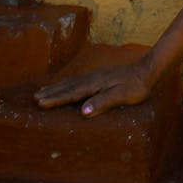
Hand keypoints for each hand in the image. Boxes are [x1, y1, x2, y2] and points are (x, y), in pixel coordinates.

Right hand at [34, 58, 154, 117]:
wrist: (147, 71)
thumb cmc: (136, 87)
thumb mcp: (121, 96)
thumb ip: (103, 103)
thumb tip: (83, 112)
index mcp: (95, 84)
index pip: (71, 94)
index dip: (56, 99)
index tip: (40, 103)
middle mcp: (92, 78)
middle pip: (68, 86)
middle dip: (51, 93)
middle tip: (35, 97)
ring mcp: (96, 76)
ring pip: (72, 82)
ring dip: (57, 87)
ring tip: (43, 90)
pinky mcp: (100, 76)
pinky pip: (78, 81)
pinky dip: (68, 84)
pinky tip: (67, 86)